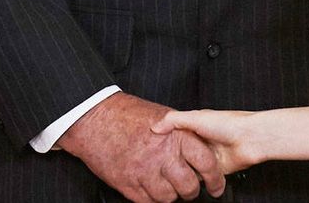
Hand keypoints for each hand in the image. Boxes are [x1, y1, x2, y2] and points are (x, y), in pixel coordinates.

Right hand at [59, 93, 224, 201]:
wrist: (93, 119)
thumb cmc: (126, 114)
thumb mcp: (160, 114)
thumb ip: (181, 131)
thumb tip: (201, 148)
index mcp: (175, 136)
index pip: (206, 163)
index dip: (215, 179)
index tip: (215, 186)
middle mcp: (161, 155)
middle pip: (188, 187)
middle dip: (191, 190)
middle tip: (188, 185)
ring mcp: (144, 172)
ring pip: (169, 198)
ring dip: (170, 194)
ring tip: (165, 182)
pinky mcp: (128, 185)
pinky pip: (149, 201)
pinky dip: (152, 197)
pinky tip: (149, 184)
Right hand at [151, 109, 259, 175]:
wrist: (250, 139)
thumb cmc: (227, 124)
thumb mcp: (195, 117)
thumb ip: (173, 120)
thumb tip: (154, 128)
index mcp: (191, 129)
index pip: (171, 139)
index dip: (163, 147)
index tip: (152, 153)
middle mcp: (198, 144)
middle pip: (178, 157)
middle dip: (172, 163)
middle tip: (162, 168)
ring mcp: (206, 159)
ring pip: (189, 170)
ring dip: (184, 174)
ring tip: (174, 176)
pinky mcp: (214, 172)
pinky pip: (201, 180)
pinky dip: (197, 183)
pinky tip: (189, 181)